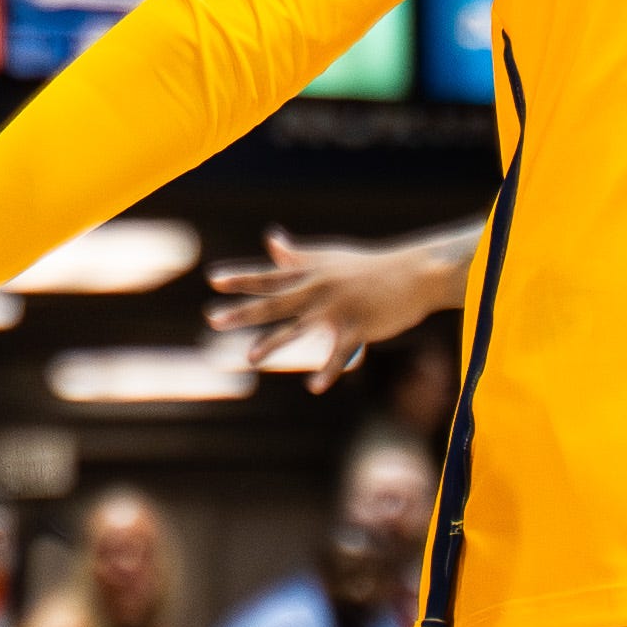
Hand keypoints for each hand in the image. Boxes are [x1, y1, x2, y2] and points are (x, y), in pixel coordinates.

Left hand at [206, 226, 467, 380]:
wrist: (413, 273)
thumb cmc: (368, 267)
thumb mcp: (329, 256)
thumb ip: (297, 255)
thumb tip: (271, 239)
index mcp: (311, 273)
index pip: (271, 276)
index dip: (242, 278)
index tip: (214, 280)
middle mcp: (318, 289)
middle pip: (274, 302)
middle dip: (243, 311)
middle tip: (213, 319)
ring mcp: (337, 308)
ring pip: (298, 328)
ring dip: (272, 344)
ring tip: (250, 359)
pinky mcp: (358, 326)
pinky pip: (339, 353)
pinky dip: (328, 370)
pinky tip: (314, 387)